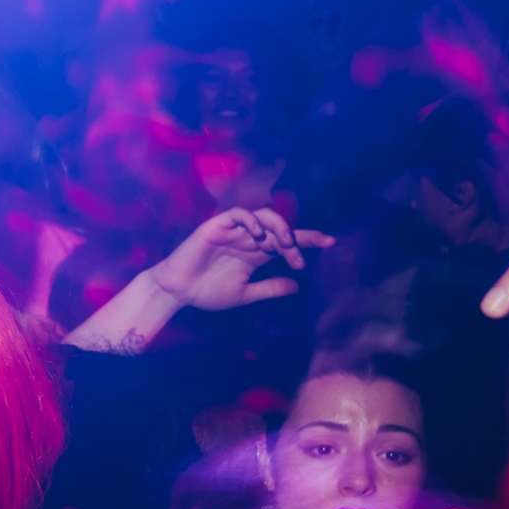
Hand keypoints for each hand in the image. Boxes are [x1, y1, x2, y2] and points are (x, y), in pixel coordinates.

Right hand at [141, 208, 331, 312]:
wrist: (177, 292)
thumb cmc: (206, 292)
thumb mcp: (244, 294)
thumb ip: (269, 288)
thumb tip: (296, 286)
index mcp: (257, 253)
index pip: (288, 242)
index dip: (309, 240)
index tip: (331, 242)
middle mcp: (249, 238)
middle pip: (281, 227)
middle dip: (296, 238)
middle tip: (298, 257)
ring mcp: (234, 231)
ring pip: (264, 215)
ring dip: (278, 227)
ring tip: (284, 244)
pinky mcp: (216, 226)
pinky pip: (239, 214)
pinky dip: (251, 221)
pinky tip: (259, 236)